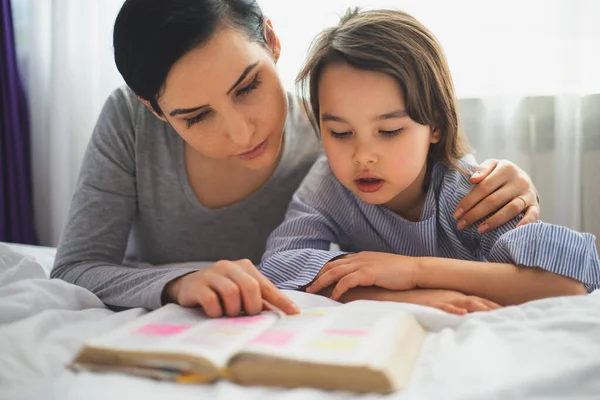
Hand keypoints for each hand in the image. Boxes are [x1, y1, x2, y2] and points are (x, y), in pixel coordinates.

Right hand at [163, 259, 299, 317]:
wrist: (187, 285)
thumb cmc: (220, 290)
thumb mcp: (241, 291)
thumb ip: (259, 299)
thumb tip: (283, 311)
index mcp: (245, 267)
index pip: (266, 285)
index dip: (280, 300)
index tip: (294, 313)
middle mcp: (229, 266)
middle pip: (250, 287)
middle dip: (252, 306)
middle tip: (247, 315)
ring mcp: (212, 274)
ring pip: (231, 293)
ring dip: (233, 310)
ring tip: (229, 313)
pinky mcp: (197, 285)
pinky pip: (212, 301)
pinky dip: (216, 311)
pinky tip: (215, 313)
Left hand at [305, 252, 417, 299]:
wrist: (416, 269)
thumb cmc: (401, 273)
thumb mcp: (380, 270)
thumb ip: (367, 273)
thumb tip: (358, 283)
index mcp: (361, 256)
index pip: (337, 262)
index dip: (324, 271)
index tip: (314, 280)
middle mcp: (359, 258)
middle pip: (331, 266)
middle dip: (317, 276)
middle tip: (307, 287)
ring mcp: (363, 264)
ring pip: (335, 272)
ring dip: (321, 282)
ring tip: (313, 292)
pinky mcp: (368, 273)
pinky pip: (347, 281)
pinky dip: (338, 288)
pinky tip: (333, 297)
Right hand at [397, 289, 501, 314]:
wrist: (401, 291)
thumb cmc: (421, 299)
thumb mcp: (440, 302)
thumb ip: (454, 307)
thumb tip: (467, 315)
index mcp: (456, 295)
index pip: (479, 300)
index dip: (493, 305)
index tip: (508, 312)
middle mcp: (453, 295)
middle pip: (477, 300)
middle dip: (492, 307)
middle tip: (509, 314)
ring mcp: (443, 298)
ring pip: (465, 302)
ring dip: (479, 307)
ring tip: (492, 313)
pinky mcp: (432, 302)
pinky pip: (444, 305)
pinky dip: (454, 308)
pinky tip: (462, 313)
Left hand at [454, 159, 539, 232]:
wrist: (523, 177)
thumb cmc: (500, 174)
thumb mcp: (492, 165)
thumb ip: (482, 169)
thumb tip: (473, 180)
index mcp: (506, 169)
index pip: (483, 187)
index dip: (468, 201)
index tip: (456, 214)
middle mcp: (519, 181)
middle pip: (494, 200)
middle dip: (475, 214)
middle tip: (461, 225)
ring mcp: (528, 194)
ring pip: (511, 209)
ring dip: (494, 221)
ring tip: (479, 230)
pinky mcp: (535, 205)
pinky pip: (532, 215)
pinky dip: (524, 223)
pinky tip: (512, 231)